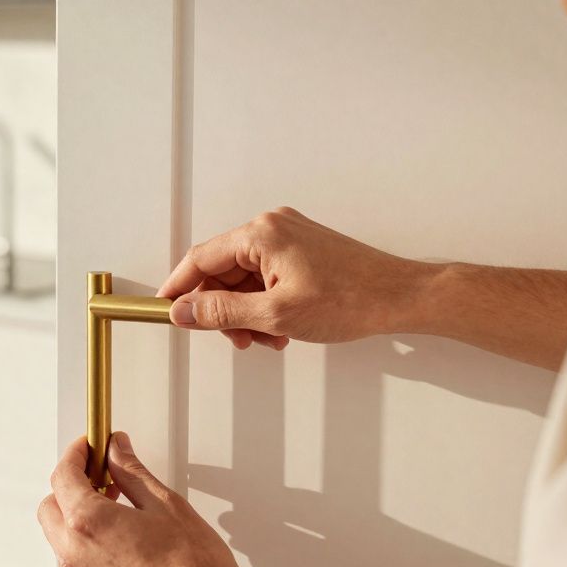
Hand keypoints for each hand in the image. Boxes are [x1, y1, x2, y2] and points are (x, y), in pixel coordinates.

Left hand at [37, 435, 408, 566]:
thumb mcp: (165, 504)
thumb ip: (130, 472)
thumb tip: (116, 450)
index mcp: (89, 522)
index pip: (63, 476)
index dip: (76, 456)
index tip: (89, 449)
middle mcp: (74, 555)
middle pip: (50, 509)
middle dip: (70, 491)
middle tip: (104, 483)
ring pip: (61, 543)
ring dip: (79, 527)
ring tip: (120, 522)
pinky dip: (90, 558)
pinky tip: (124, 556)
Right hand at [157, 207, 429, 349]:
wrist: (400, 298)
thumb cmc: (351, 299)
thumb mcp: (274, 315)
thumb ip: (221, 313)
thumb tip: (184, 311)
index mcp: (261, 233)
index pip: (201, 259)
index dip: (180, 288)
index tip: (166, 309)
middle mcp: (272, 227)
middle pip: (223, 271)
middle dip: (223, 309)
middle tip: (234, 338)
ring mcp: (289, 237)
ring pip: (245, 278)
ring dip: (247, 312)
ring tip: (266, 337)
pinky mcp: (303, 250)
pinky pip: (266, 277)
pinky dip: (265, 304)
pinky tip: (279, 328)